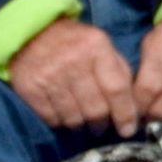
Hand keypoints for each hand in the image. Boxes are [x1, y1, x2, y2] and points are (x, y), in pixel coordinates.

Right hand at [9, 15, 141, 133]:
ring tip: (83, 122)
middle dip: (102, 123)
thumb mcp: (102, 45)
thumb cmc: (75, 42)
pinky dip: (60, 122)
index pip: (116, 88)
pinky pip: (51, 118)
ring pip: (73, 117)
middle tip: (102, 127)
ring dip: (81, 124)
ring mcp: (49, 76)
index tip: (128, 129)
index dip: (125, 113)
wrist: (32, 32)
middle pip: (95, 108)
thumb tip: (132, 104)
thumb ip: (118, 70)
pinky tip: (64, 116)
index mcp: (96, 47)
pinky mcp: (29, 88)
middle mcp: (73, 62)